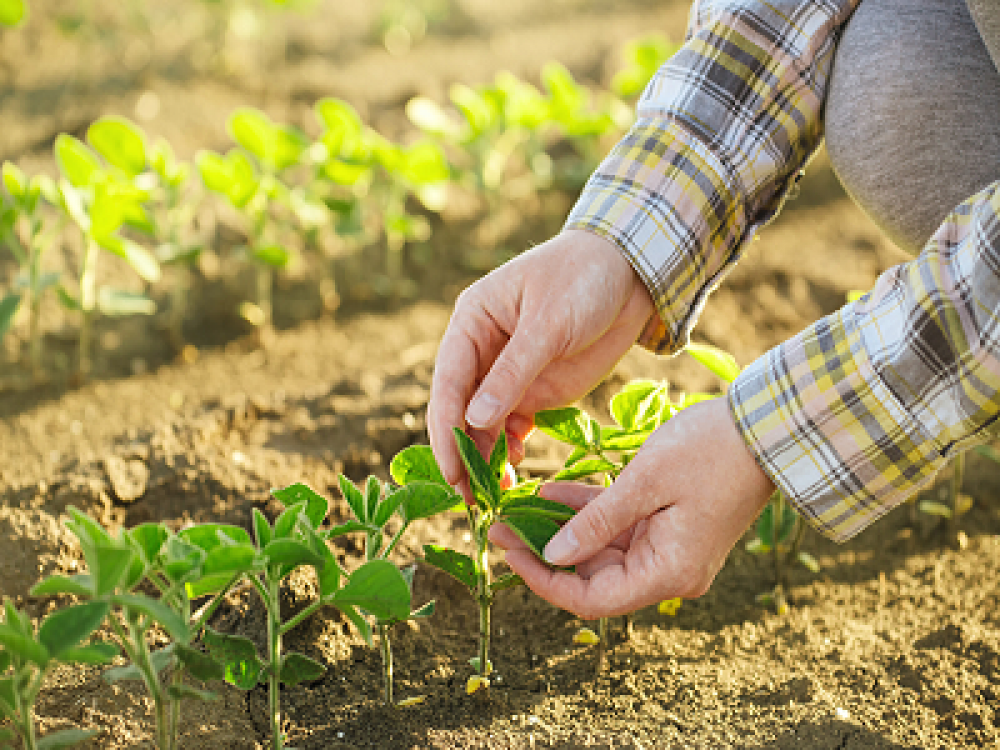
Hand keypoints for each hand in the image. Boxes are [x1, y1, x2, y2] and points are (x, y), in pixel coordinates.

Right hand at [428, 229, 654, 484]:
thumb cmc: (585, 279)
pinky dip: (510, 450)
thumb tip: (473, 420)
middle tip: (468, 497)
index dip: (446, 428)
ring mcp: (507, 374)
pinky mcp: (534, 390)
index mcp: (472, 322)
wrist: (634, 273)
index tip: (452, 468)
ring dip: (485, 457)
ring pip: (483, 424)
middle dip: (462, 452)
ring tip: (494, 494)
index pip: (448, 381)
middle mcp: (481, 351)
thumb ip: (513, 372)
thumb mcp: (550, 323)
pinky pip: (511, 427)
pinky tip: (516, 469)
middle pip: (460, 409)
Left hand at [490, 397, 775, 618]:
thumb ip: (596, 522)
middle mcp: (669, 572)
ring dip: (561, 531)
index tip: (507, 554)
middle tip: (498, 526)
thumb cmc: (712, 451)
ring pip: (601, 551)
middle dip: (544, 553)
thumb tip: (552, 555)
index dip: (544, 582)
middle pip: (593, 578)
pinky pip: (618, 528)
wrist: (766, 428)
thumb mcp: (645, 482)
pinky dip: (587, 513)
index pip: (592, 600)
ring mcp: (670, 550)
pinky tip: (549, 494)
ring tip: (515, 510)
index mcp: (668, 573)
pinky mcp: (669, 527)